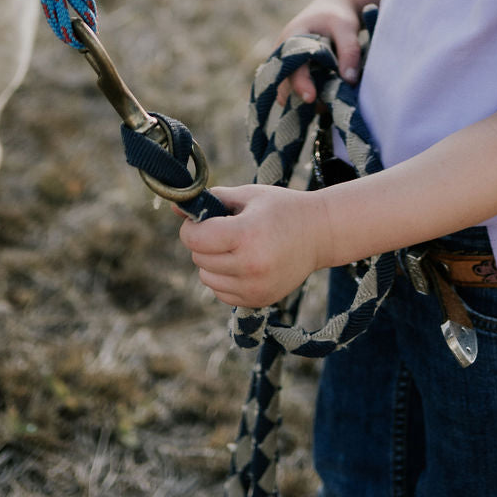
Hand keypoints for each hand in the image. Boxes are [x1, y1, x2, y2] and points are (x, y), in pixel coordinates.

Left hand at [179, 184, 328, 308]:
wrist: (319, 234)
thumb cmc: (282, 208)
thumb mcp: (249, 195)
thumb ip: (213, 200)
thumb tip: (176, 208)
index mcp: (247, 234)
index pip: (195, 239)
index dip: (192, 227)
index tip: (202, 219)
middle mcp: (250, 265)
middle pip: (199, 258)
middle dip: (204, 243)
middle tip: (225, 230)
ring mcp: (255, 287)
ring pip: (206, 278)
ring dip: (212, 262)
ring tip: (236, 247)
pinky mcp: (258, 301)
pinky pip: (221, 293)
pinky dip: (224, 279)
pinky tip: (243, 263)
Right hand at [277, 0, 363, 103]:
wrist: (331, 10)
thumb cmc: (337, 16)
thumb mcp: (346, 27)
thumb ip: (349, 51)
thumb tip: (349, 80)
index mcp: (291, 39)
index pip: (290, 65)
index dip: (300, 83)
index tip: (311, 98)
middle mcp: (282, 55)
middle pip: (285, 85)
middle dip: (302, 98)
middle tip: (324, 106)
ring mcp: (285, 66)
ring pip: (290, 93)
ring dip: (307, 101)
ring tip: (328, 101)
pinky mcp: (293, 75)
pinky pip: (296, 93)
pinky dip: (311, 98)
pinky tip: (325, 99)